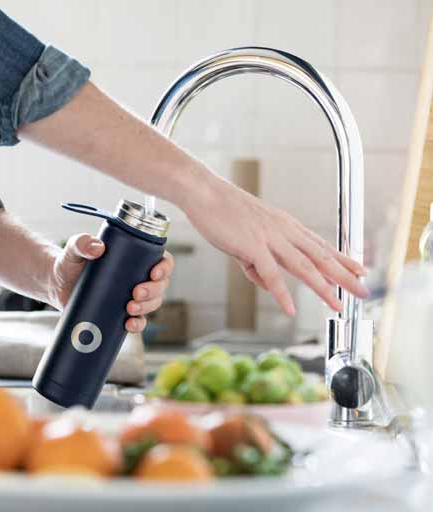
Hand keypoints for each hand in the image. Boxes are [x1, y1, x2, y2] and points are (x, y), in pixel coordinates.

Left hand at [47, 234, 174, 332]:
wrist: (57, 284)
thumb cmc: (70, 262)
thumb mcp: (74, 249)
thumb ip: (82, 243)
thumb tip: (97, 247)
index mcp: (135, 257)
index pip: (162, 260)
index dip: (164, 267)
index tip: (154, 273)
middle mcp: (138, 277)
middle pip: (160, 285)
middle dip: (153, 291)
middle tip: (135, 293)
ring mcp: (131, 297)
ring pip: (152, 304)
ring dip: (147, 308)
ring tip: (130, 309)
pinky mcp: (121, 313)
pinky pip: (138, 321)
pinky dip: (137, 325)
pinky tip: (129, 325)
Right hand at [178, 166, 368, 315]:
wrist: (204, 192)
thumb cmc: (221, 211)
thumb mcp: (245, 237)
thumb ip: (257, 263)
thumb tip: (266, 284)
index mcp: (285, 226)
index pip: (320, 244)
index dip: (342, 258)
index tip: (360, 269)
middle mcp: (284, 231)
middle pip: (321, 256)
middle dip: (345, 276)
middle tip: (364, 291)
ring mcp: (270, 238)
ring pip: (303, 267)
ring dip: (323, 288)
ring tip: (337, 305)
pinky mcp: (252, 246)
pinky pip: (271, 274)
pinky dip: (281, 293)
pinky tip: (291, 308)